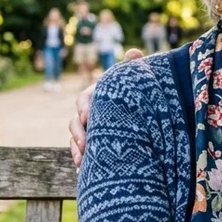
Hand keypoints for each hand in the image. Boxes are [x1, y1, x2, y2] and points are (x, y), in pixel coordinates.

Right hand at [70, 48, 144, 166]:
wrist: (147, 128)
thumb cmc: (138, 101)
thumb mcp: (137, 87)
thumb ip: (133, 70)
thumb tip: (134, 52)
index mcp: (99, 98)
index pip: (85, 98)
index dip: (84, 106)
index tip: (87, 116)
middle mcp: (90, 114)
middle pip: (75, 121)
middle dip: (78, 131)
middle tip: (85, 141)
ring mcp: (88, 131)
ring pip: (75, 138)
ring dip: (77, 147)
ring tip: (84, 157)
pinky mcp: (90, 148)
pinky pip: (79, 154)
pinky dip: (80, 160)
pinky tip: (82, 169)